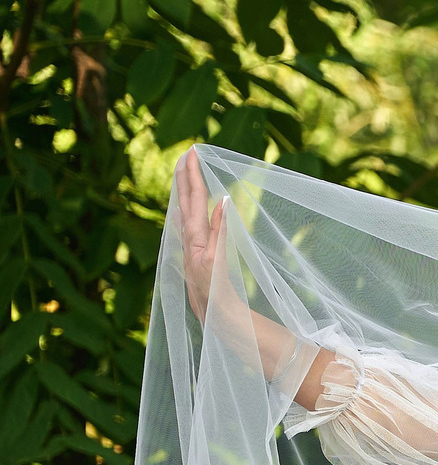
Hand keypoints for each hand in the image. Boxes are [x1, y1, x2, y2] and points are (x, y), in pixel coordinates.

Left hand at [173, 148, 228, 318]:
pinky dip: (192, 208)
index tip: (192, 153)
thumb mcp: (217, 259)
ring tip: (187, 172)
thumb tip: (223, 201)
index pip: (194, 198)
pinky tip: (190, 206)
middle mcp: (191, 236)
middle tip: (187, 153)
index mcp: (195, 234)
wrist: (209, 310)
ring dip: (187, 189)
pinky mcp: (198, 251)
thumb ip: (220, 230)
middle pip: (186, 199)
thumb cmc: (213, 288)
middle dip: (186, 176)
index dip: (192, 175)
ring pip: (187, 208)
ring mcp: (193, 243)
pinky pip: (192, 222)